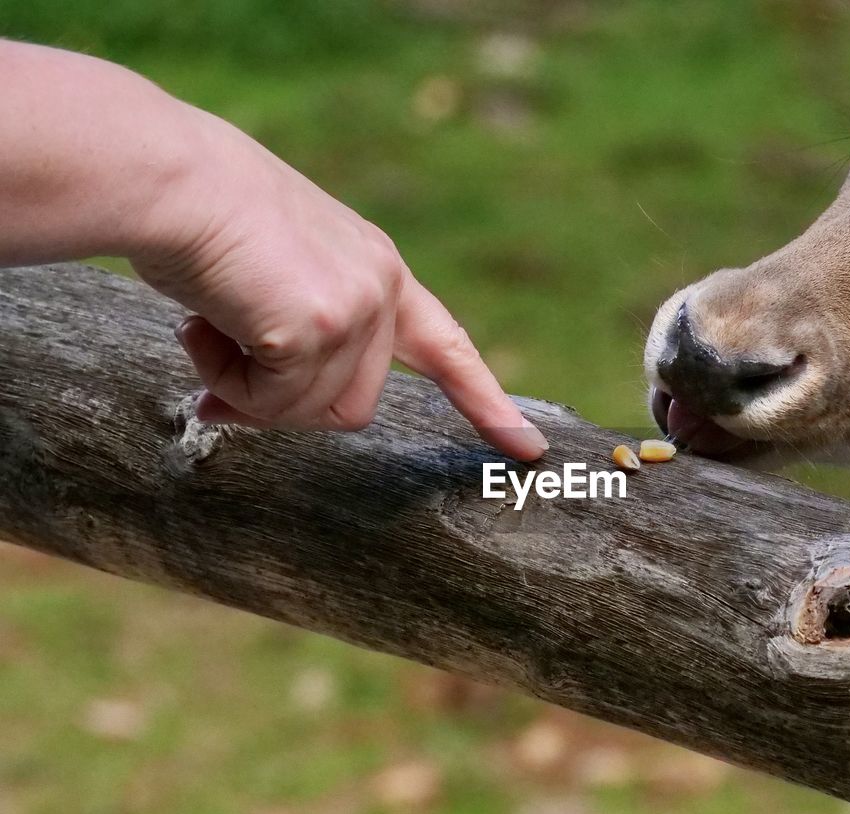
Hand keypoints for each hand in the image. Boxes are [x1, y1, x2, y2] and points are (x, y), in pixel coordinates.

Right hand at [133, 114, 546, 460]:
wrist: (169, 177)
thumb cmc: (203, 221)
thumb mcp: (275, 276)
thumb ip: (293, 335)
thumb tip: (240, 410)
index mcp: (379, 270)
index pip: (445, 346)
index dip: (484, 400)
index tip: (527, 447)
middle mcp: (381, 288)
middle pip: (354, 408)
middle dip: (283, 405)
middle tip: (223, 371)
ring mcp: (358, 308)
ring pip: (312, 412)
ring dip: (249, 390)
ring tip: (211, 326)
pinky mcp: (320, 326)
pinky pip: (271, 400)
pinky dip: (226, 380)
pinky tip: (203, 324)